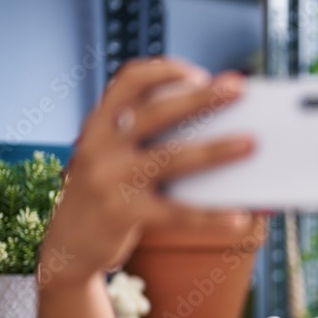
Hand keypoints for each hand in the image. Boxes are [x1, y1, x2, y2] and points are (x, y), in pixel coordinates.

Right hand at [39, 56, 256, 288]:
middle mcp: (100, 146)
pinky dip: (212, 217)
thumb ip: (147, 142)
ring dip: (216, 149)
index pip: (128, 81)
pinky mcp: (124, 214)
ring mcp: (111, 180)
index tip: (198, 74)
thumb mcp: (114, 160)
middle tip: (238, 88)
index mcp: (99, 125)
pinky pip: (177, 213)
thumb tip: (218, 134)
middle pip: (156, 113)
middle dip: (200, 97)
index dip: (164, 71)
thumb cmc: (107, 195)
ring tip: (251, 143)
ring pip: (172, 158)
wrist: (66, 247)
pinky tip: (240, 218)